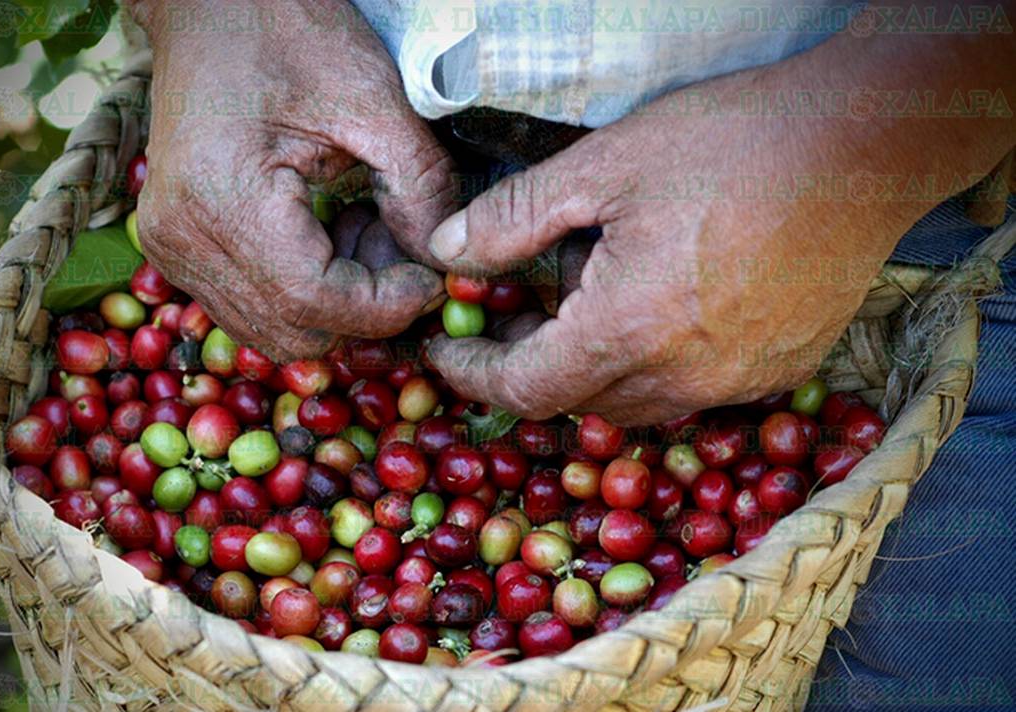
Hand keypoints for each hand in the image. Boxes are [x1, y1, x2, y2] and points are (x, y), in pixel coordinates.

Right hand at [130, 0, 453, 358]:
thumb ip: (419, 186)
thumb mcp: (373, 98)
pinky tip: (330, 233)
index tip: (432, 279)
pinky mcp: (177, 249)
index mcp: (222, 199)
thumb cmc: (286, 31)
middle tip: (402, 249)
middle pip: (293, 332)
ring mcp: (171, 250)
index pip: (313, 303)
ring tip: (366, 232)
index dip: (385, 307)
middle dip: (364, 309)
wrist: (209, 6)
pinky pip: (252, 305)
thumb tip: (441, 261)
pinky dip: (304, 291)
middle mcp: (182, 240)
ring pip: (274, 330)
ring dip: (336, 304)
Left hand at [425, 10, 1015, 423]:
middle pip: (576, 402)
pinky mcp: (780, 373)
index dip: (472, 377)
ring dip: (592, 369)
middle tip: (513, 314)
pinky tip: (660, 307)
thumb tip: (447, 253)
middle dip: (530, 367)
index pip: (524, 390)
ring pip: (634, 402)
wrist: (866, 143)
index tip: (445, 355)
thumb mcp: (603, 166)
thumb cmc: (732, 145)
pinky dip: (654, 365)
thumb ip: (513, 219)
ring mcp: (738, 384)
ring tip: (588, 301)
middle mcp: (683, 379)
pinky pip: (692, 391)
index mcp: (627, 333)